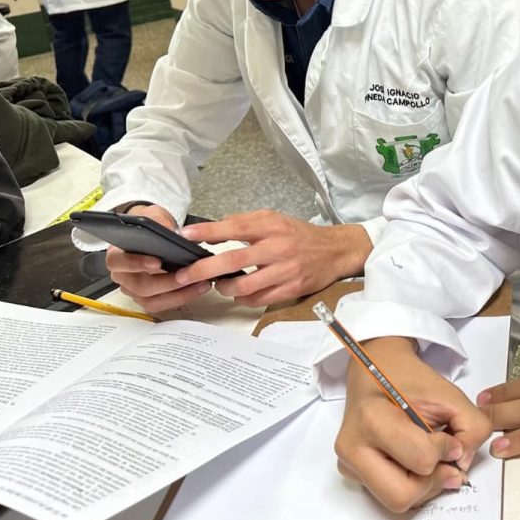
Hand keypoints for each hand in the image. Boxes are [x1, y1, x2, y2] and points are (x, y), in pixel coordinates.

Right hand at [105, 204, 212, 311]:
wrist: (154, 235)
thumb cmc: (151, 227)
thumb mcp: (154, 216)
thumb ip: (160, 222)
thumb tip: (170, 232)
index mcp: (117, 255)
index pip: (118, 262)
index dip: (136, 264)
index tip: (157, 262)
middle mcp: (123, 276)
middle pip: (139, 286)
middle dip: (166, 283)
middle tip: (187, 275)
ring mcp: (134, 290)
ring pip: (152, 301)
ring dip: (178, 295)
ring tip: (199, 283)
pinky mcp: (149, 298)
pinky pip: (163, 304)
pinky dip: (181, 298)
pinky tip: (197, 288)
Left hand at [174, 210, 372, 307]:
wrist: (335, 251)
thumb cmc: (299, 235)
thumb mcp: (274, 219)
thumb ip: (245, 223)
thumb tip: (211, 231)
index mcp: (272, 226)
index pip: (234, 227)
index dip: (207, 232)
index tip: (185, 235)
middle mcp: (278, 247)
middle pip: (234, 260)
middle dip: (204, 269)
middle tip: (184, 275)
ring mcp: (286, 270)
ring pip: (244, 286)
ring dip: (223, 287)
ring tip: (217, 284)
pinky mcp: (291, 289)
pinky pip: (258, 300)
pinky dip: (243, 298)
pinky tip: (239, 293)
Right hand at [335, 337, 491, 512]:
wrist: (376, 368)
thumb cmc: (408, 380)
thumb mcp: (450, 395)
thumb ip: (472, 428)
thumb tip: (463, 464)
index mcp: (373, 419)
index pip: (421, 460)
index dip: (446, 452)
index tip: (449, 437)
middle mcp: (353, 446)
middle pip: (402, 495)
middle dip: (432, 482)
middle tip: (446, 462)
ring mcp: (349, 463)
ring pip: (396, 502)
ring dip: (423, 486)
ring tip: (431, 458)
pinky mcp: (352, 472)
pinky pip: (389, 495)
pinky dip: (410, 484)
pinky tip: (415, 460)